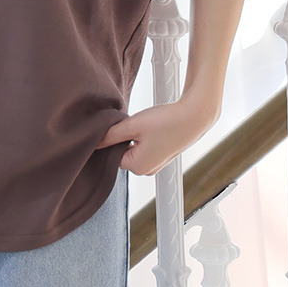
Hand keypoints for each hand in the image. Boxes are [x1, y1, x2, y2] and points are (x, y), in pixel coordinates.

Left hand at [95, 97, 217, 175]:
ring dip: (133, 136)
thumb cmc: (165, 121)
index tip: (116, 125)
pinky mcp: (163, 155)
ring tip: (142, 123)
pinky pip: (144, 147)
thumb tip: (93, 142)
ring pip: (133, 148)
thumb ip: (110, 135)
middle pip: (122, 152)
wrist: (194, 116)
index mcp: (138, 167)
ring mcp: (157, 164)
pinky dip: (143, 136)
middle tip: (130, 122)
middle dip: (122, 137)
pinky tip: (149, 125)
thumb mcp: (132, 126)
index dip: (111, 138)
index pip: (111, 154)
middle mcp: (147, 170)